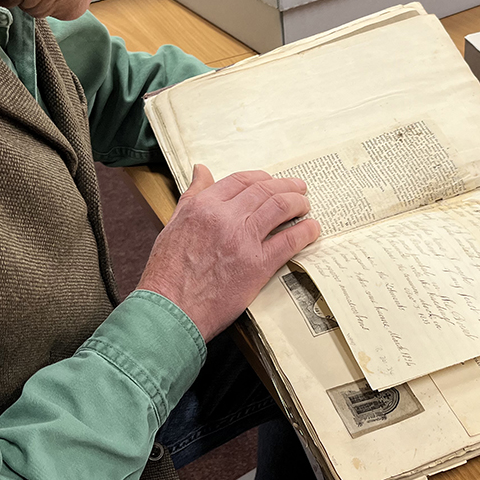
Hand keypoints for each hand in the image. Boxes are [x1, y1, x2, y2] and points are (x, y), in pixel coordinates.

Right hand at [137, 165, 319, 340]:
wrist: (170, 309)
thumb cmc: (167, 272)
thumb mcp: (174, 224)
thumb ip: (192, 195)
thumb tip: (200, 171)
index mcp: (204, 206)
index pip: (241, 180)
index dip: (262, 178)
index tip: (271, 181)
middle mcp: (225, 217)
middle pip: (265, 190)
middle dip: (286, 187)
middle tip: (298, 189)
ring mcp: (243, 240)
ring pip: (281, 208)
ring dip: (298, 203)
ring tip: (305, 205)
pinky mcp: (258, 265)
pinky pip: (289, 241)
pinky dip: (305, 232)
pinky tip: (311, 230)